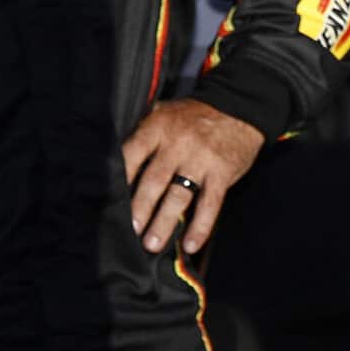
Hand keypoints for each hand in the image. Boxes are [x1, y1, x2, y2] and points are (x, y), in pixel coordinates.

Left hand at [122, 99, 262, 255]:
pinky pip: (210, 203)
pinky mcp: (222, 172)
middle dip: (140, 208)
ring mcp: (201, 159)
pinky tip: (191, 243)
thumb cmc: (196, 115)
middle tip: (131, 230)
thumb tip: (118, 160)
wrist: (240, 106)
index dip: (120, 179)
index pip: (132, 154)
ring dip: (164, 222)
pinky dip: (201, 226)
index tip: (109, 201)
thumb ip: (145, 132)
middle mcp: (178, 143)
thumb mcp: (166, 113)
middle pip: (154, 180)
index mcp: (159, 127)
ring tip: (152, 244)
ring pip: (179, 195)